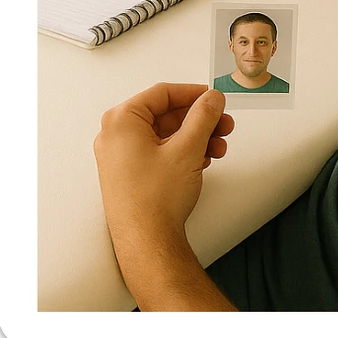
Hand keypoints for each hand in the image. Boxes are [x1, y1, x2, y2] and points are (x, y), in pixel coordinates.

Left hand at [94, 82, 233, 254]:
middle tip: (222, 124)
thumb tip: (211, 98)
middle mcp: (115, 137)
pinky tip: (203, 160)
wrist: (147, 244)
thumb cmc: (155, 200)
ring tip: (218, 147)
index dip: (193, 93)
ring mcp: (120, 159)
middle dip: (199, 120)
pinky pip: (159, 152)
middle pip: (165, 115)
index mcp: (121, 122)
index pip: (162, 93)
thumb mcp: (188, 148)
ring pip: (165, 135)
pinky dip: (183, 153)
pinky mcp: (128, 176)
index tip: (213, 98)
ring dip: (195, 138)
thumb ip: (203, 116)